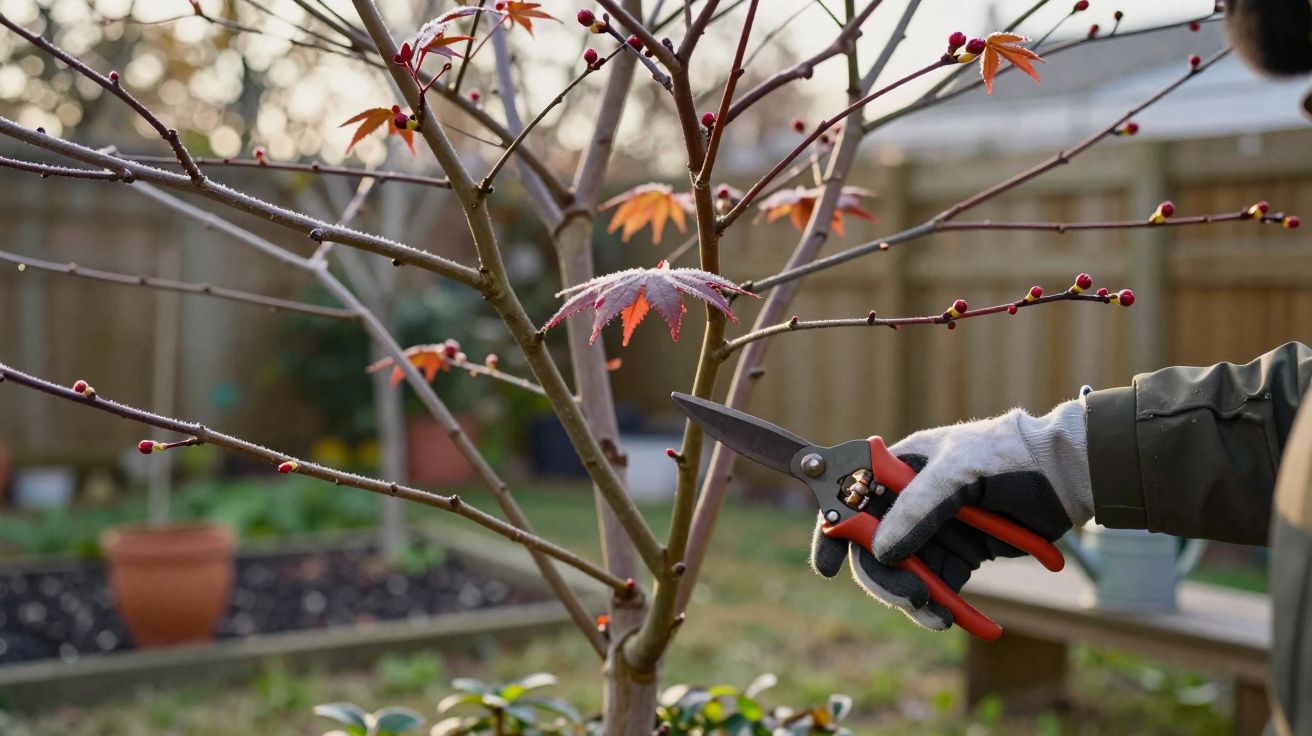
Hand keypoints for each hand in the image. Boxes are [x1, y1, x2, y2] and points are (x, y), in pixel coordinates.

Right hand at [809, 401, 1093, 630]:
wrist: (1068, 475)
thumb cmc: (1008, 456)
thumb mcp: (958, 473)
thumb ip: (917, 510)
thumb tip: (883, 552)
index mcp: (898, 469)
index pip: (849, 499)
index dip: (833, 532)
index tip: (828, 567)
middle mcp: (908, 501)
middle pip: (872, 547)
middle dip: (883, 576)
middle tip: (908, 596)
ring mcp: (933, 530)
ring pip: (900, 573)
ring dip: (910, 596)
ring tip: (934, 613)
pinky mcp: (959, 555)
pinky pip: (935, 587)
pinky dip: (938, 606)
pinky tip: (951, 620)